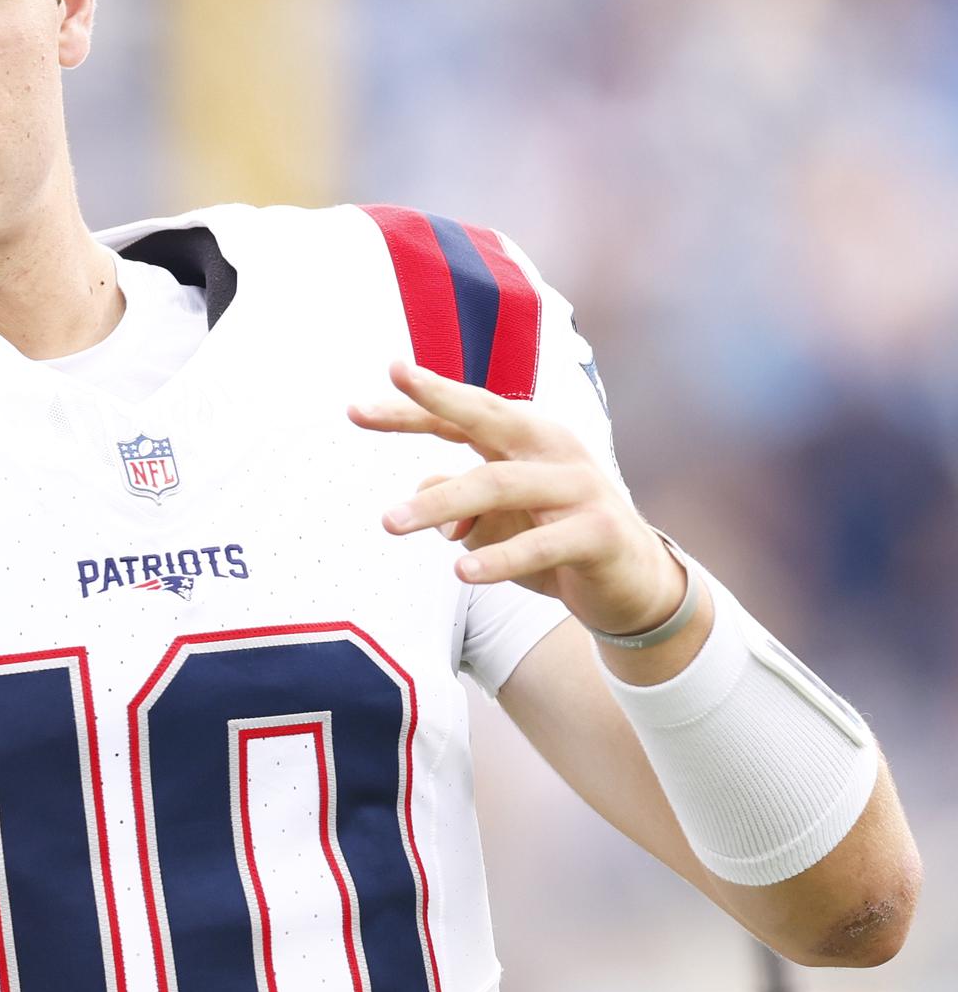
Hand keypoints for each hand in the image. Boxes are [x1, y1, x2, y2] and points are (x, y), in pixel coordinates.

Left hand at [348, 359, 685, 636]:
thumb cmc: (555, 540)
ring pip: (499, 483)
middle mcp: (552, 448)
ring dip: (440, 504)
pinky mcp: (600, 532)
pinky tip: (461, 571)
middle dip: (430, 403)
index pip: (462, 415)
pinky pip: (542, 543)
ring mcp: (580, 486)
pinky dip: (499, 557)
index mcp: (525, 437)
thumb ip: (458, 502)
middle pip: (485, 417)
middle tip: (368, 407)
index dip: (411, 408)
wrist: (636, 588)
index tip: (354, 410)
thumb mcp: (497, 519)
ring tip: (390, 523)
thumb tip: (420, 500)